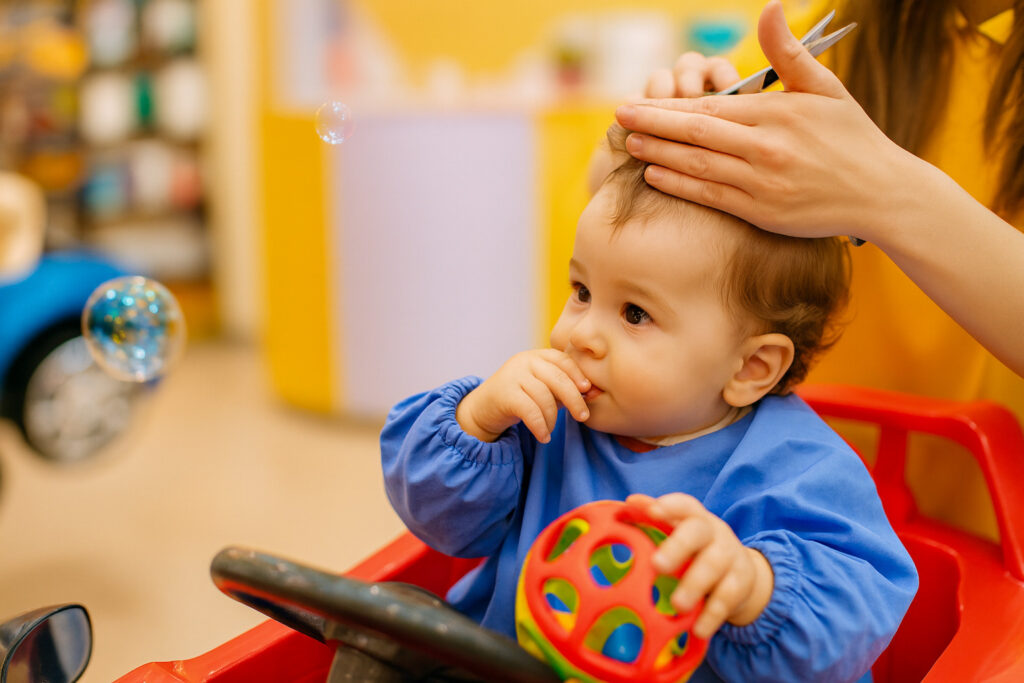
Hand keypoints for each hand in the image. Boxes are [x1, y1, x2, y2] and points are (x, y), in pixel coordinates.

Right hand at [456, 350, 590, 443]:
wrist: (483, 408)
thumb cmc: (520, 399)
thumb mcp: (543, 390)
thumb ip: (564, 389)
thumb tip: (594, 393)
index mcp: (537, 356)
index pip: (563, 359)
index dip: (577, 374)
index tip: (588, 390)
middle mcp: (525, 361)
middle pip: (557, 378)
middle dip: (574, 398)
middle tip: (582, 416)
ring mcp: (513, 375)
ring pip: (544, 396)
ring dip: (552, 418)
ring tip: (551, 430)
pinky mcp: (505, 394)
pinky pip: (530, 410)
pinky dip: (540, 426)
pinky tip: (544, 437)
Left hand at [614, 0, 920, 242]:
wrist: (880, 193)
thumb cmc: (851, 137)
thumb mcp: (825, 86)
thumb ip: (787, 52)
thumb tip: (769, 5)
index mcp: (776, 113)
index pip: (708, 106)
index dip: (667, 105)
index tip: (637, 101)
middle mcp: (765, 147)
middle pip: (694, 133)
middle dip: (652, 124)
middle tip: (619, 116)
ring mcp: (761, 182)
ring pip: (697, 165)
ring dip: (658, 154)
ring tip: (629, 143)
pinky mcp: (761, 211)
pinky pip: (711, 196)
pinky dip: (679, 185)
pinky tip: (654, 175)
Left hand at [626, 493, 773, 639]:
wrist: (741, 571)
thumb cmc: (695, 549)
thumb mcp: (679, 532)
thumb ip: (655, 519)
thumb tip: (630, 503)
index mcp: (694, 517)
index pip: (683, 505)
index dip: (669, 506)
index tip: (652, 511)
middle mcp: (713, 532)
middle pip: (697, 532)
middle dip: (678, 547)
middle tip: (657, 565)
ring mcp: (730, 555)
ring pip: (714, 565)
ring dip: (694, 585)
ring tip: (677, 605)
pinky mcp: (741, 582)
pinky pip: (727, 597)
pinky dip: (712, 615)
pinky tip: (697, 629)